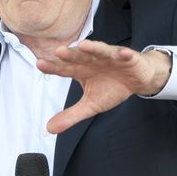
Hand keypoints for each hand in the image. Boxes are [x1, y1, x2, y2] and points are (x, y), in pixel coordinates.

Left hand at [37, 39, 171, 133]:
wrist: (136, 80)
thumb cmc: (111, 88)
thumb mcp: (90, 105)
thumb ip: (70, 115)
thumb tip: (49, 129)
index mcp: (81, 70)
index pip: (64, 68)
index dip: (53, 67)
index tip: (40, 64)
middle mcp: (92, 60)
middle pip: (79, 57)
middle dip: (70, 54)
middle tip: (59, 52)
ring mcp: (109, 57)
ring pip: (100, 51)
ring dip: (93, 48)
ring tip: (84, 45)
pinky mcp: (127, 57)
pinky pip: (125, 55)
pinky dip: (124, 54)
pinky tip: (123, 54)